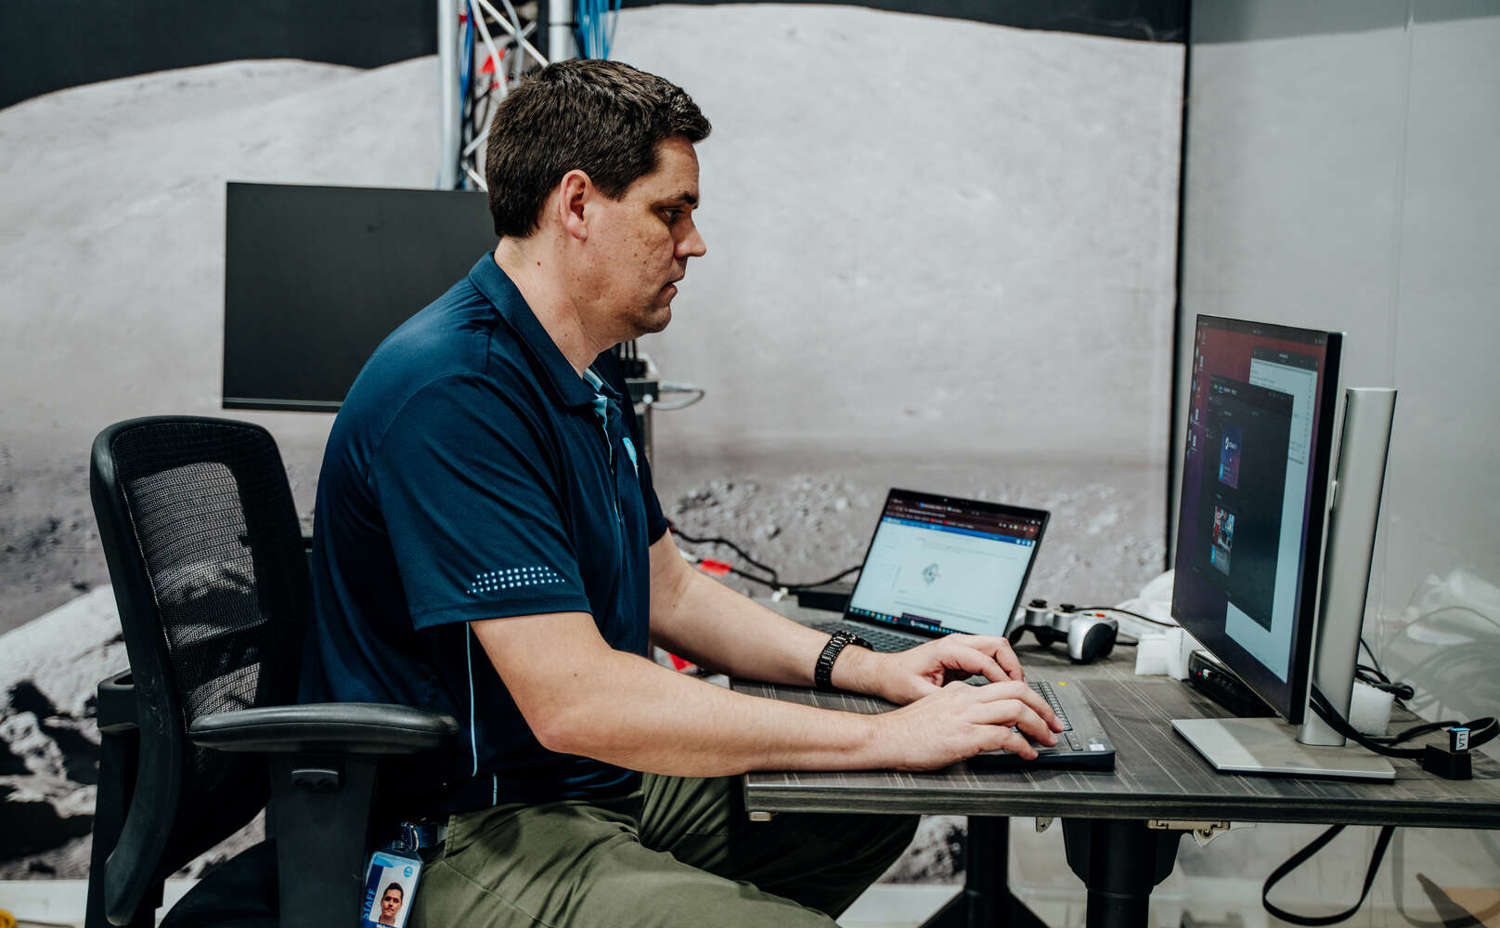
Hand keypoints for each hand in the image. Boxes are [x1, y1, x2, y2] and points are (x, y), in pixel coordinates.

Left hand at [862, 635, 1027, 704]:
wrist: (884, 673)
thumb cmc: (898, 680)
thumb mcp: (921, 694)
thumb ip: (949, 701)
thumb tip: (971, 710)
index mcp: (948, 649)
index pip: (987, 660)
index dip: (1004, 680)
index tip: (1014, 699)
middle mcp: (957, 642)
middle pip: (999, 646)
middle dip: (1015, 669)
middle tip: (1024, 693)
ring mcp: (960, 646)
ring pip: (997, 650)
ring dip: (1010, 669)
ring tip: (1019, 693)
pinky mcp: (961, 655)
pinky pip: (989, 658)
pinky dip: (1001, 671)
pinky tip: (1003, 690)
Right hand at [875, 680, 1063, 770]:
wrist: (885, 737)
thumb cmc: (907, 731)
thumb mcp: (939, 711)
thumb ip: (963, 713)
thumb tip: (986, 725)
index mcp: (961, 691)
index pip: (1005, 686)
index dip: (1030, 699)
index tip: (1040, 713)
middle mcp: (967, 698)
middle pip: (1018, 691)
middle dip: (1043, 708)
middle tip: (1054, 724)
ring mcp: (966, 716)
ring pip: (1016, 710)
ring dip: (1038, 726)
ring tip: (1047, 739)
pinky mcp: (964, 737)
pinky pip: (1004, 737)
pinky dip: (1022, 746)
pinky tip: (1027, 754)